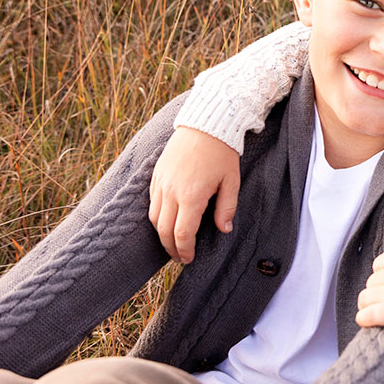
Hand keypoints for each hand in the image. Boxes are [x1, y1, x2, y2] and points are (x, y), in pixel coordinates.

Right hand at [148, 127, 240, 262]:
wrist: (205, 124)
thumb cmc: (222, 153)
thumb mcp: (232, 182)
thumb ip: (227, 208)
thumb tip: (224, 230)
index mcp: (191, 196)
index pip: (182, 234)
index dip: (184, 250)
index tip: (189, 258)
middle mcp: (171, 192)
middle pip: (164, 230)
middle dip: (171, 248)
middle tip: (180, 257)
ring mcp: (160, 183)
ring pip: (154, 218)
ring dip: (162, 234)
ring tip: (173, 242)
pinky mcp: (155, 175)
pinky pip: (151, 202)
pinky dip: (157, 216)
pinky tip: (167, 221)